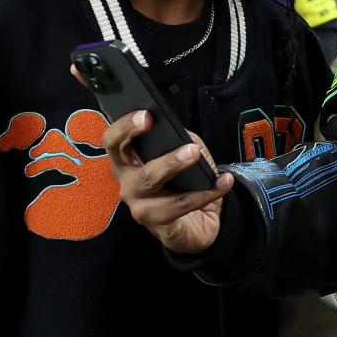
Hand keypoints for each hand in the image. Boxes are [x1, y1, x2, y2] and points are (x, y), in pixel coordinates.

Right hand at [95, 105, 233, 253]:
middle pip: (118, 153)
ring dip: (172, 162)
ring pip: (148, 179)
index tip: (142, 111)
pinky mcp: (154, 222)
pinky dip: (205, 192)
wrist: (197, 225)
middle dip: (131, 132)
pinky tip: (222, 182)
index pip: (113, 138)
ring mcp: (137, 203)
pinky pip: (179, 204)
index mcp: (129, 160)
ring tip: (194, 153)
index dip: (122, 124)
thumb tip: (183, 135)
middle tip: (150, 120)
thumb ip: (183, 141)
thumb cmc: (186, 186)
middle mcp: (126, 180)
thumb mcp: (187, 156)